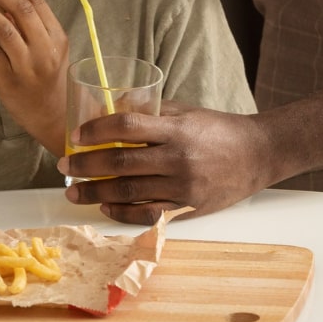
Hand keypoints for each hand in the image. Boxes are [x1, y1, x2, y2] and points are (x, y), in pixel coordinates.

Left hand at [0, 0, 68, 152]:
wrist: (52, 114)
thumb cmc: (48, 76)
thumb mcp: (50, 47)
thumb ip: (33, 23)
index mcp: (58, 36)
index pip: (36, 0)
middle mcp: (46, 50)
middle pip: (21, 9)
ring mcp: (27, 66)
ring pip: (3, 27)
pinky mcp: (8, 80)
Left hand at [57, 107, 272, 223]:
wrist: (258, 154)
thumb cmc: (219, 129)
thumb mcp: (187, 111)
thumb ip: (152, 111)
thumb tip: (112, 108)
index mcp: (177, 129)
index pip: (128, 126)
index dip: (97, 130)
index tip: (76, 136)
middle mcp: (179, 158)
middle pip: (121, 163)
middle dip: (87, 166)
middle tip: (64, 167)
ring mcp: (183, 187)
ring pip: (130, 192)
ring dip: (96, 192)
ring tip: (74, 191)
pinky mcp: (188, 208)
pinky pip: (148, 213)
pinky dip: (123, 212)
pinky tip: (105, 206)